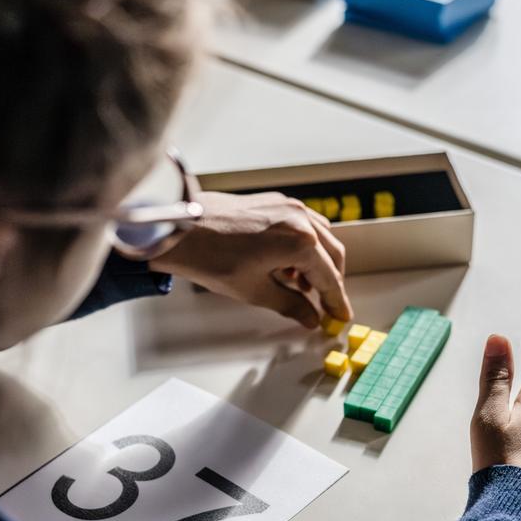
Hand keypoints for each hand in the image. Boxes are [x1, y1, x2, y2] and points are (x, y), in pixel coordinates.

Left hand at [149, 190, 352, 328]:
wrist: (179, 228)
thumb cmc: (210, 256)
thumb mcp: (254, 290)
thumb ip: (290, 304)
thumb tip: (310, 317)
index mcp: (300, 242)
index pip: (330, 278)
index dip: (336, 301)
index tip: (341, 316)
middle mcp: (300, 219)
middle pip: (333, 255)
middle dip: (332, 283)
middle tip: (328, 306)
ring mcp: (288, 206)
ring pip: (321, 238)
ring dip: (320, 263)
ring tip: (303, 287)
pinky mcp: (275, 202)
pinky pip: (304, 225)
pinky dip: (306, 246)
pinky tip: (288, 264)